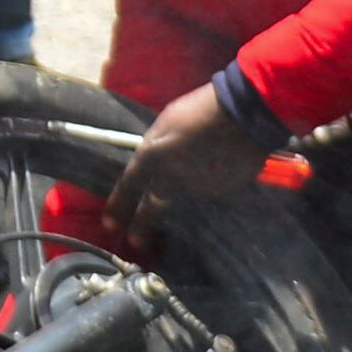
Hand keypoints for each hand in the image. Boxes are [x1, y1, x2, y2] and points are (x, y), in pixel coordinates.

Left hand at [107, 85, 269, 237]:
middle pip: (152, 207)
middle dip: (141, 226)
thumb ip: (157, 149)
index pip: (129, 185)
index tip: (109, 224)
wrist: (241, 114)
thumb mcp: (167, 125)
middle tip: (135, 242)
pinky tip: (219, 166)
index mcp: (153, 155)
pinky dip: (210, 182)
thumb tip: (157, 164)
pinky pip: (211, 189)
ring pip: (185, 197)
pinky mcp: (222, 192)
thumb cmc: (199, 109)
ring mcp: (198, 189)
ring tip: (197, 170)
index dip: (118, 205)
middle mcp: (172, 178)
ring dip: (185, 191)